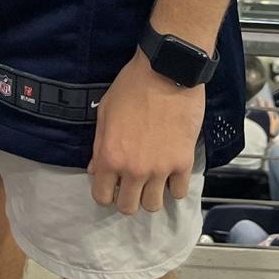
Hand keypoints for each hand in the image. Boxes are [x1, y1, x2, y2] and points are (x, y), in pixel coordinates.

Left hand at [88, 52, 205, 214]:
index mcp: (110, 156)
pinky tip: (170, 172)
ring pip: (153, 206)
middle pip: (128, 207)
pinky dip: (174, 186)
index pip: (102, 197)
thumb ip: (98, 145)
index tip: (111, 185)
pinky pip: (179, 193)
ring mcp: (160, 169)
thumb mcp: (105, 111)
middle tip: (131, 183)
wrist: (167, 71)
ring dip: (151, 194)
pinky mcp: (183, 163)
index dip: (105, 192)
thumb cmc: (133, 85)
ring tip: (152, 178)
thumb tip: (95, 169)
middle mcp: (134, 169)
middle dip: (127, 197)